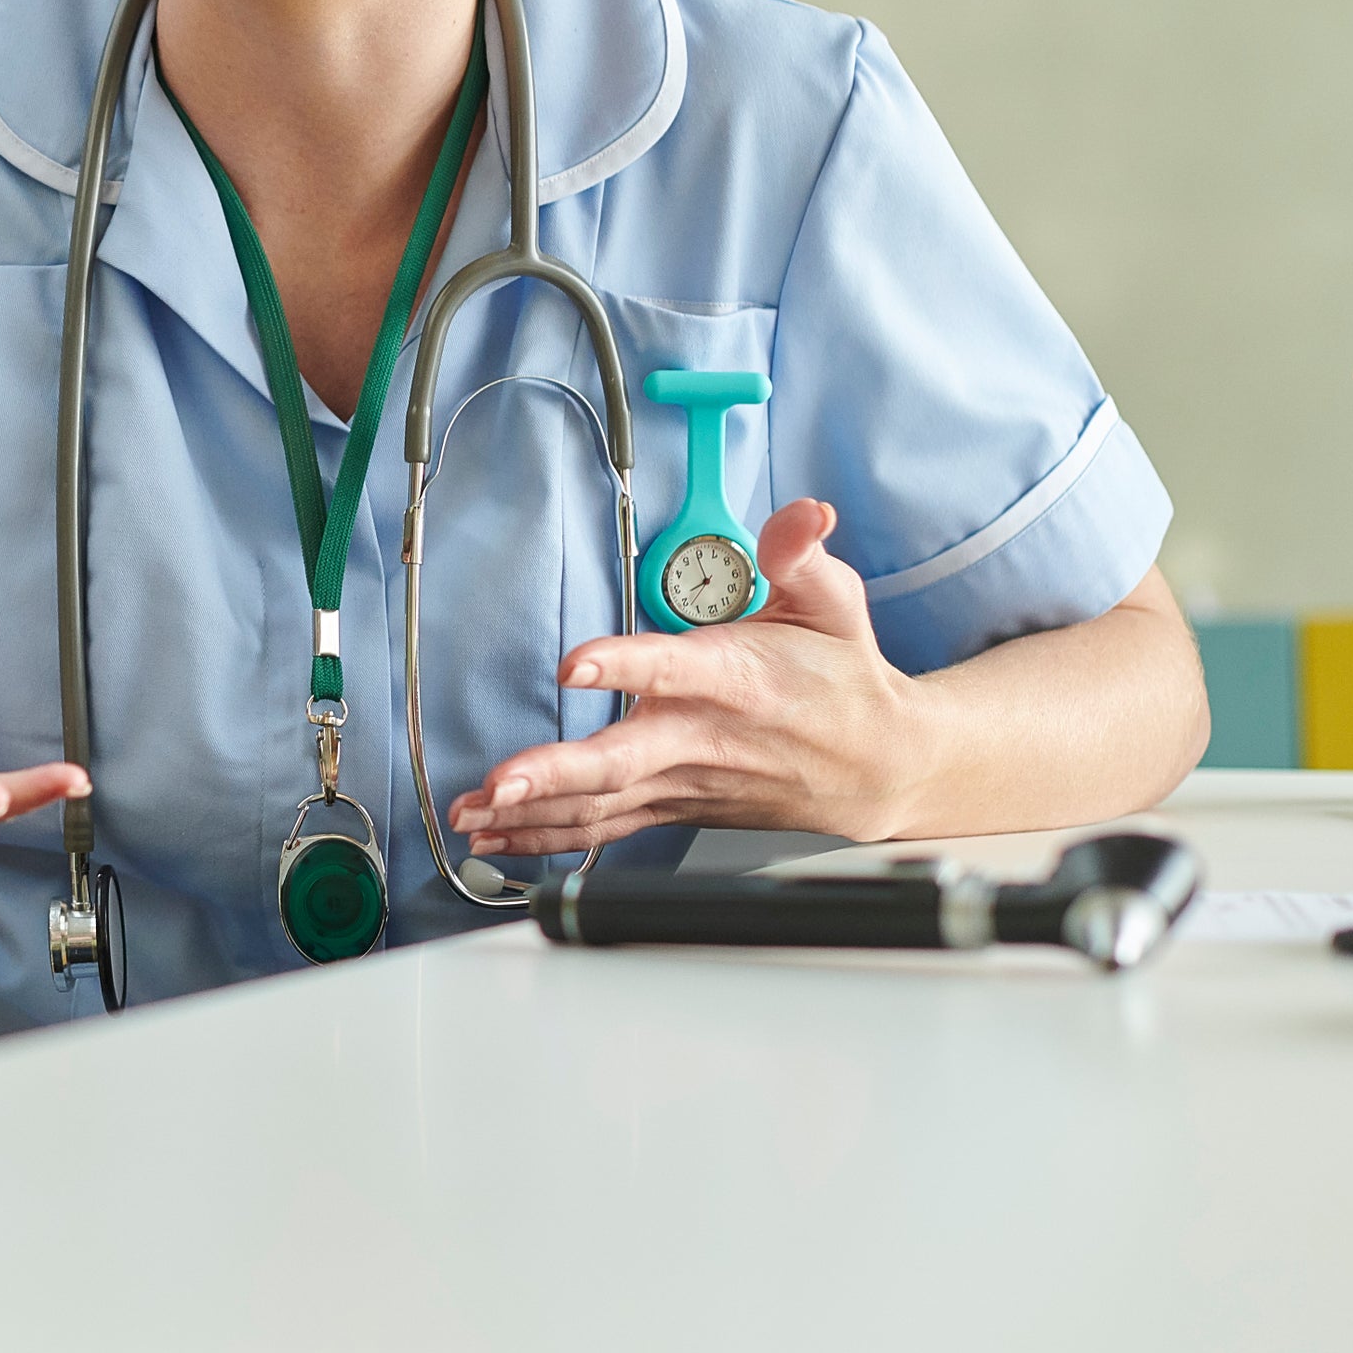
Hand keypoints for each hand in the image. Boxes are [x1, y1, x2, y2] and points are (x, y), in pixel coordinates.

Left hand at [447, 499, 923, 856]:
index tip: (575, 661)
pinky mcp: (674, 805)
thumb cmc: (844, 677)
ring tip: (473, 814)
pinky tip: (498, 837)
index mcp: (740, 678)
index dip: (627, 664)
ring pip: (605, 804)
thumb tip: (803, 514)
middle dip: (559, 773)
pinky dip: (550, 838)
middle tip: (502, 781)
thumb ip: (801, 555)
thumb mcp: (835, 604)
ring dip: (535, 814)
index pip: (677, 669)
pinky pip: (607, 829)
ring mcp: (686, 780)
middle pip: (626, 759)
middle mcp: (706, 737)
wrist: (880, 765)